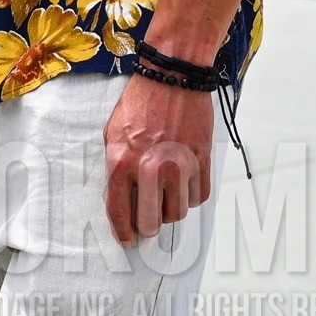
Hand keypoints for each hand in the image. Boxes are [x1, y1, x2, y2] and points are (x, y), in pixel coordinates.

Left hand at [103, 75, 212, 245]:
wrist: (172, 76)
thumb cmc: (140, 103)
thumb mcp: (113, 134)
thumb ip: (117, 168)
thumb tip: (124, 201)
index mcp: (122, 162)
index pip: (120, 212)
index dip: (123, 232)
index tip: (127, 239)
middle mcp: (150, 168)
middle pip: (152, 222)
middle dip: (149, 226)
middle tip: (149, 222)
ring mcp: (179, 165)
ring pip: (178, 212)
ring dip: (171, 209)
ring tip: (167, 196)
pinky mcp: (202, 159)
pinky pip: (200, 196)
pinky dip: (192, 195)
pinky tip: (185, 183)